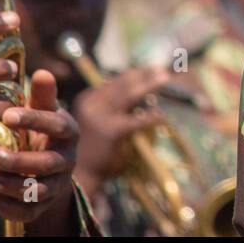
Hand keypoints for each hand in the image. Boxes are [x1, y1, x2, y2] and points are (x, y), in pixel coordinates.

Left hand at [0, 69, 79, 233]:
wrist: (50, 166)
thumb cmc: (41, 130)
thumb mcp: (44, 110)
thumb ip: (43, 95)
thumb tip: (42, 72)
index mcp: (69, 132)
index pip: (57, 126)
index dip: (34, 120)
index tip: (7, 115)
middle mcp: (68, 160)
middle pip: (46, 164)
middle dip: (16, 160)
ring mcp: (58, 184)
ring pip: (38, 190)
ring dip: (9, 183)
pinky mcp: (46, 204)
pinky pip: (30, 212)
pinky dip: (9, 207)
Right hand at [72, 65, 170, 197]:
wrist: (78, 174)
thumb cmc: (90, 148)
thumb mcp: (94, 120)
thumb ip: (109, 104)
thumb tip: (133, 88)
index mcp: (88, 99)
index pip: (114, 81)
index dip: (132, 75)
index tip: (148, 70)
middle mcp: (93, 104)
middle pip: (123, 83)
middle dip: (143, 74)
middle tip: (160, 68)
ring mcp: (102, 116)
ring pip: (130, 94)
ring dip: (149, 84)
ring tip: (165, 78)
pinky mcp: (113, 131)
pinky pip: (138, 120)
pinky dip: (152, 117)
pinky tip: (162, 116)